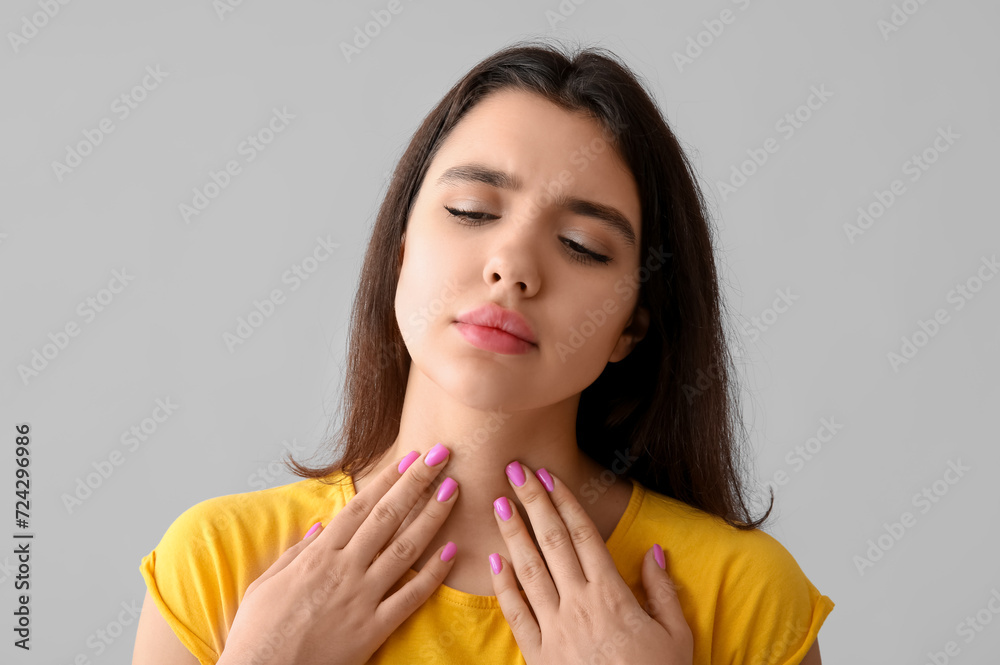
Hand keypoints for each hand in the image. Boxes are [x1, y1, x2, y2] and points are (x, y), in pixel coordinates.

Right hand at [218, 444, 460, 664]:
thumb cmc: (257, 633)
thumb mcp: (266, 584)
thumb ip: (297, 553)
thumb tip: (321, 527)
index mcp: (318, 556)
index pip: (361, 507)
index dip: (388, 479)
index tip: (409, 458)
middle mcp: (344, 570)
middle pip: (388, 517)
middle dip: (417, 482)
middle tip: (441, 455)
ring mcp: (362, 598)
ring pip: (405, 549)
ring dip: (432, 517)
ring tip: (453, 490)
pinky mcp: (373, 629)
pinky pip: (410, 597)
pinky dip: (432, 574)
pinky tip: (451, 553)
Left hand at [489, 461, 692, 664]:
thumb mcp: (676, 635)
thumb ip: (663, 591)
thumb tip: (654, 552)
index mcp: (613, 595)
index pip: (583, 536)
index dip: (564, 502)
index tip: (548, 475)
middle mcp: (580, 605)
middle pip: (551, 542)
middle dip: (531, 502)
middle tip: (514, 470)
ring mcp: (556, 629)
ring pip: (528, 570)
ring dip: (512, 533)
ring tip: (498, 503)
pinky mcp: (539, 655)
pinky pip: (516, 613)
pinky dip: (503, 584)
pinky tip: (493, 560)